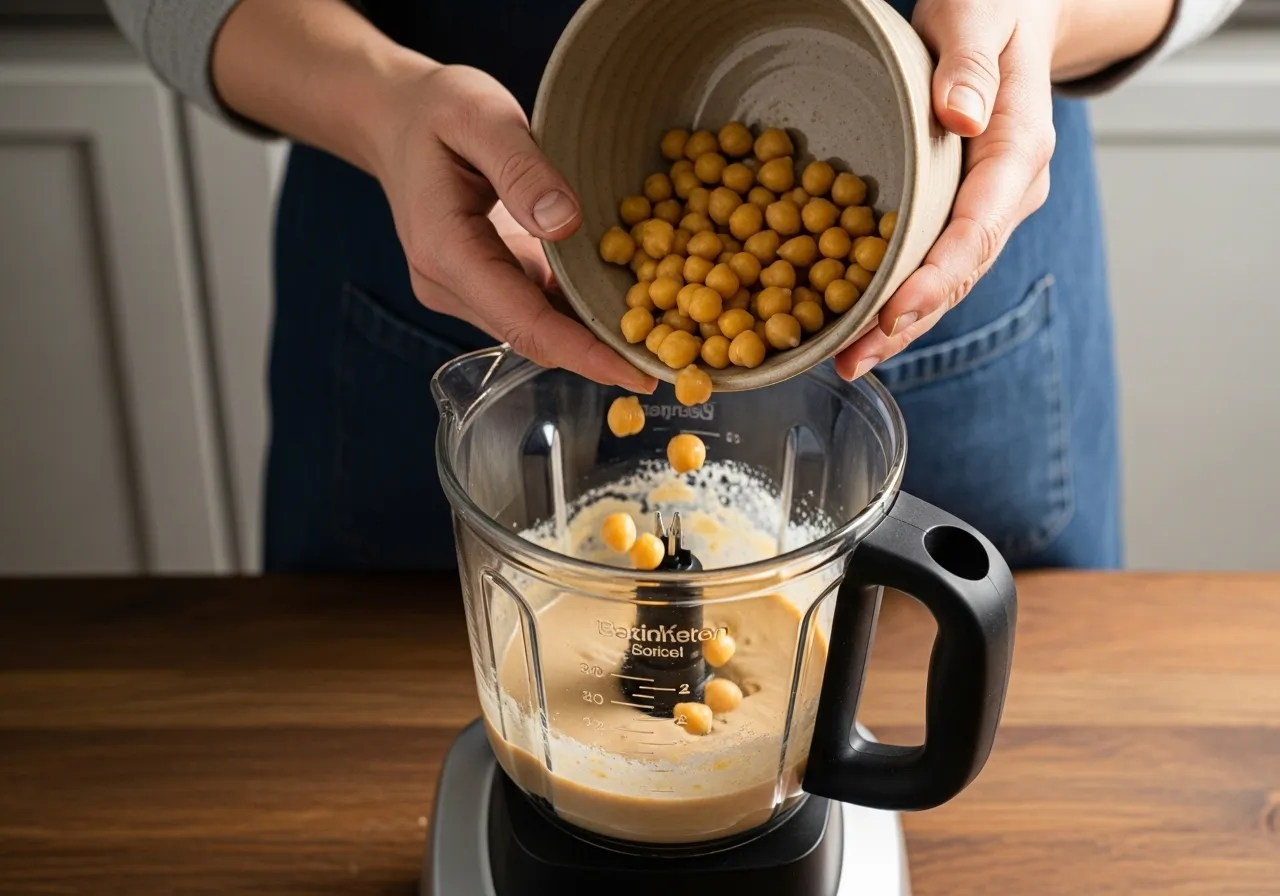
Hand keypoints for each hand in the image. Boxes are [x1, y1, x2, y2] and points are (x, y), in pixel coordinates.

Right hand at [370, 65, 657, 391]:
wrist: (393, 118)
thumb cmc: (435, 110)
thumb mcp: (480, 116)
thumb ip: (523, 169)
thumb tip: (566, 224)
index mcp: (445, 250)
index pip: (521, 321)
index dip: (581, 353)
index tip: (633, 374)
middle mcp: (448, 285)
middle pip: (532, 336)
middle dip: (599, 353)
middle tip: (670, 359)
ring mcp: (461, 290)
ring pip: (534, 327)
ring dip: (591, 334)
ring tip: (659, 336)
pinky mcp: (478, 284)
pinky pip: (532, 306)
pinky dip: (575, 309)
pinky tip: (622, 302)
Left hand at [835, 0, 1060, 380]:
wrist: (1014, 14)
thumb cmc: (994, 7)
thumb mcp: (980, 13)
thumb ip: (970, 62)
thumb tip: (961, 114)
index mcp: (1019, 152)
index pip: (978, 229)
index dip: (936, 277)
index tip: (894, 311)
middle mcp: (1008, 193)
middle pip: (959, 272)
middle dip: (906, 322)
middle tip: (852, 361)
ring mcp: (985, 208)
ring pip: (944, 279)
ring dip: (896, 325)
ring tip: (846, 362)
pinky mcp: (957, 210)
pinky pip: (928, 261)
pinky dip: (892, 297)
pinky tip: (853, 326)